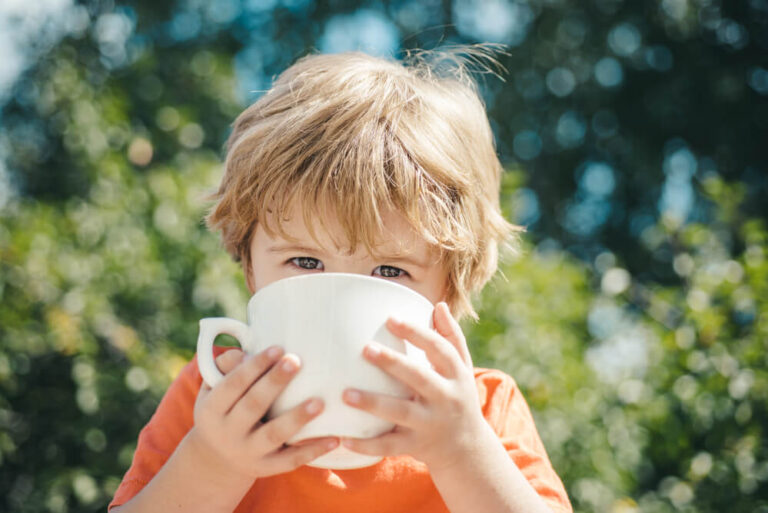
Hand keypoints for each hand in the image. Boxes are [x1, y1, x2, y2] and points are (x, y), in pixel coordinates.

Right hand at [190, 347, 338, 479]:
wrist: (216, 460)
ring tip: (320, 402)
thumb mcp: (212, 390)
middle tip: (296, 361)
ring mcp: (247, 453)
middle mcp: (227, 433)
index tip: (278, 349)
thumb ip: (225, 367)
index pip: (233, 384)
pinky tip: (335, 439)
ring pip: (274, 435)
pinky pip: (291, 460)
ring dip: (297, 418)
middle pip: (253, 405)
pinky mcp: (266, 468)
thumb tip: (243, 353)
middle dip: (274, 382)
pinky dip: (313, 450)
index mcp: (212, 410)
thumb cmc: (223, 410)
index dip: (254, 366)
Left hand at [341, 302, 488, 470]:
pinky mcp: (416, 445)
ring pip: (400, 413)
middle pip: (419, 378)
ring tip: (346, 394)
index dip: (416, 333)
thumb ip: (451, 337)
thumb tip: (439, 305)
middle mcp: (445, 398)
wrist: (468, 448)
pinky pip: (388, 446)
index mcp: (456, 375)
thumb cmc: (459, 397)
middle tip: (365, 348)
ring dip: (373, 404)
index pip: (439, 349)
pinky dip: (366, 445)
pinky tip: (343, 438)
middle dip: (393, 363)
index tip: (391, 319)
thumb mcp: (463, 368)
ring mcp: (430, 424)